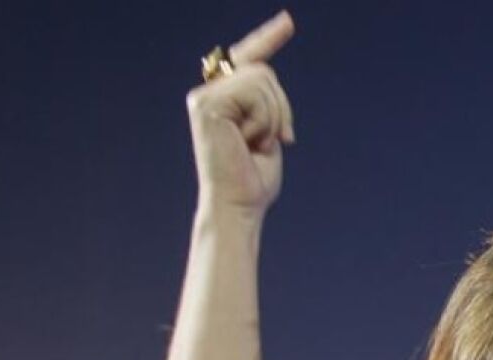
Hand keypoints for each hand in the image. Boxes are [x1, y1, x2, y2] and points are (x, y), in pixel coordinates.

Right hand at [184, 11, 296, 214]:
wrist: (238, 204)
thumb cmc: (253, 179)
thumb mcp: (267, 132)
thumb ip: (265, 104)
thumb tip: (265, 75)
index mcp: (221, 98)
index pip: (248, 60)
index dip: (268, 38)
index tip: (288, 21)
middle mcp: (208, 93)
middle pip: (265, 71)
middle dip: (282, 107)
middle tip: (275, 140)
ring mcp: (204, 97)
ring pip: (263, 81)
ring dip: (274, 117)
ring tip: (257, 143)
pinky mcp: (207, 105)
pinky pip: (256, 94)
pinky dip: (265, 120)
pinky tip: (250, 141)